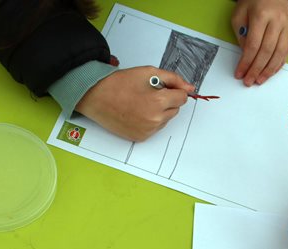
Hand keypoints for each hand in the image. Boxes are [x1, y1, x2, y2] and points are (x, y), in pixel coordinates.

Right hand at [75, 66, 194, 141]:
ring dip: (159, 112)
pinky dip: (149, 121)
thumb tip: (190, 88)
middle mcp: (155, 120)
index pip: (182, 98)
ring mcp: (147, 131)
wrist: (96, 97)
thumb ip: (173, 79)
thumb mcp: (149, 72)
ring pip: (165, 120)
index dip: (173, 90)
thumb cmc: (120, 83)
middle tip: (147, 93)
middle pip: (175, 110)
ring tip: (140, 103)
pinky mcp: (140, 137)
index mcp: (158, 102)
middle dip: (167, 101)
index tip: (163, 87)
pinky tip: (136, 113)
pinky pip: (154, 128)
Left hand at [231, 0, 287, 84]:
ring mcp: (287, 26)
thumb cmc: (253, 2)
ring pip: (279, 54)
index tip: (239, 73)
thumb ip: (241, 35)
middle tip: (249, 81)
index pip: (253, 45)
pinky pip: (287, 51)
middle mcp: (277, 21)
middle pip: (267, 52)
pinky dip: (279, 64)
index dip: (246, 62)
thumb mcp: (240, 14)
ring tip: (259, 80)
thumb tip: (246, 56)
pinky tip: (271, 72)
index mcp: (262, 15)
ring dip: (269, 70)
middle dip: (256, 69)